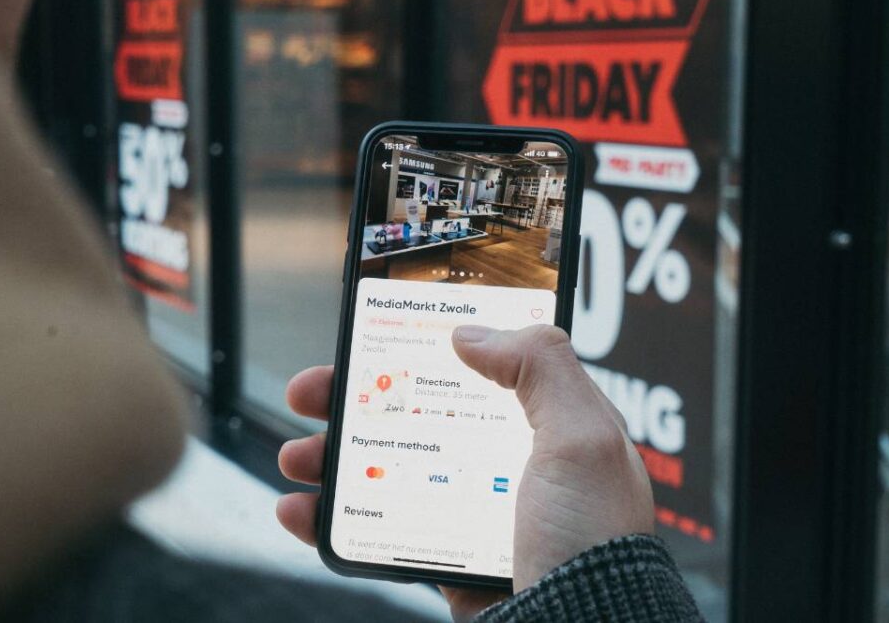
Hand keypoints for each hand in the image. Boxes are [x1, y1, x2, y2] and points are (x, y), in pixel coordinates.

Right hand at [276, 325, 653, 619]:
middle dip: (357, 398)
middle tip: (310, 391)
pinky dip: (333, 519)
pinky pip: (378, 528)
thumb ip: (540, 367)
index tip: (375, 333)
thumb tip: (472, 332)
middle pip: (417, 412)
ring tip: (296, 455)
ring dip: (332, 456)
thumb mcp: (582, 439)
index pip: (480, 365)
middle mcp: (507, 462)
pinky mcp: (445, 555)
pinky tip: (302, 510)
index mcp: (546, 425)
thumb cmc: (592, 542)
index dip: (425, 345)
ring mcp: (471, 510)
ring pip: (388, 467)